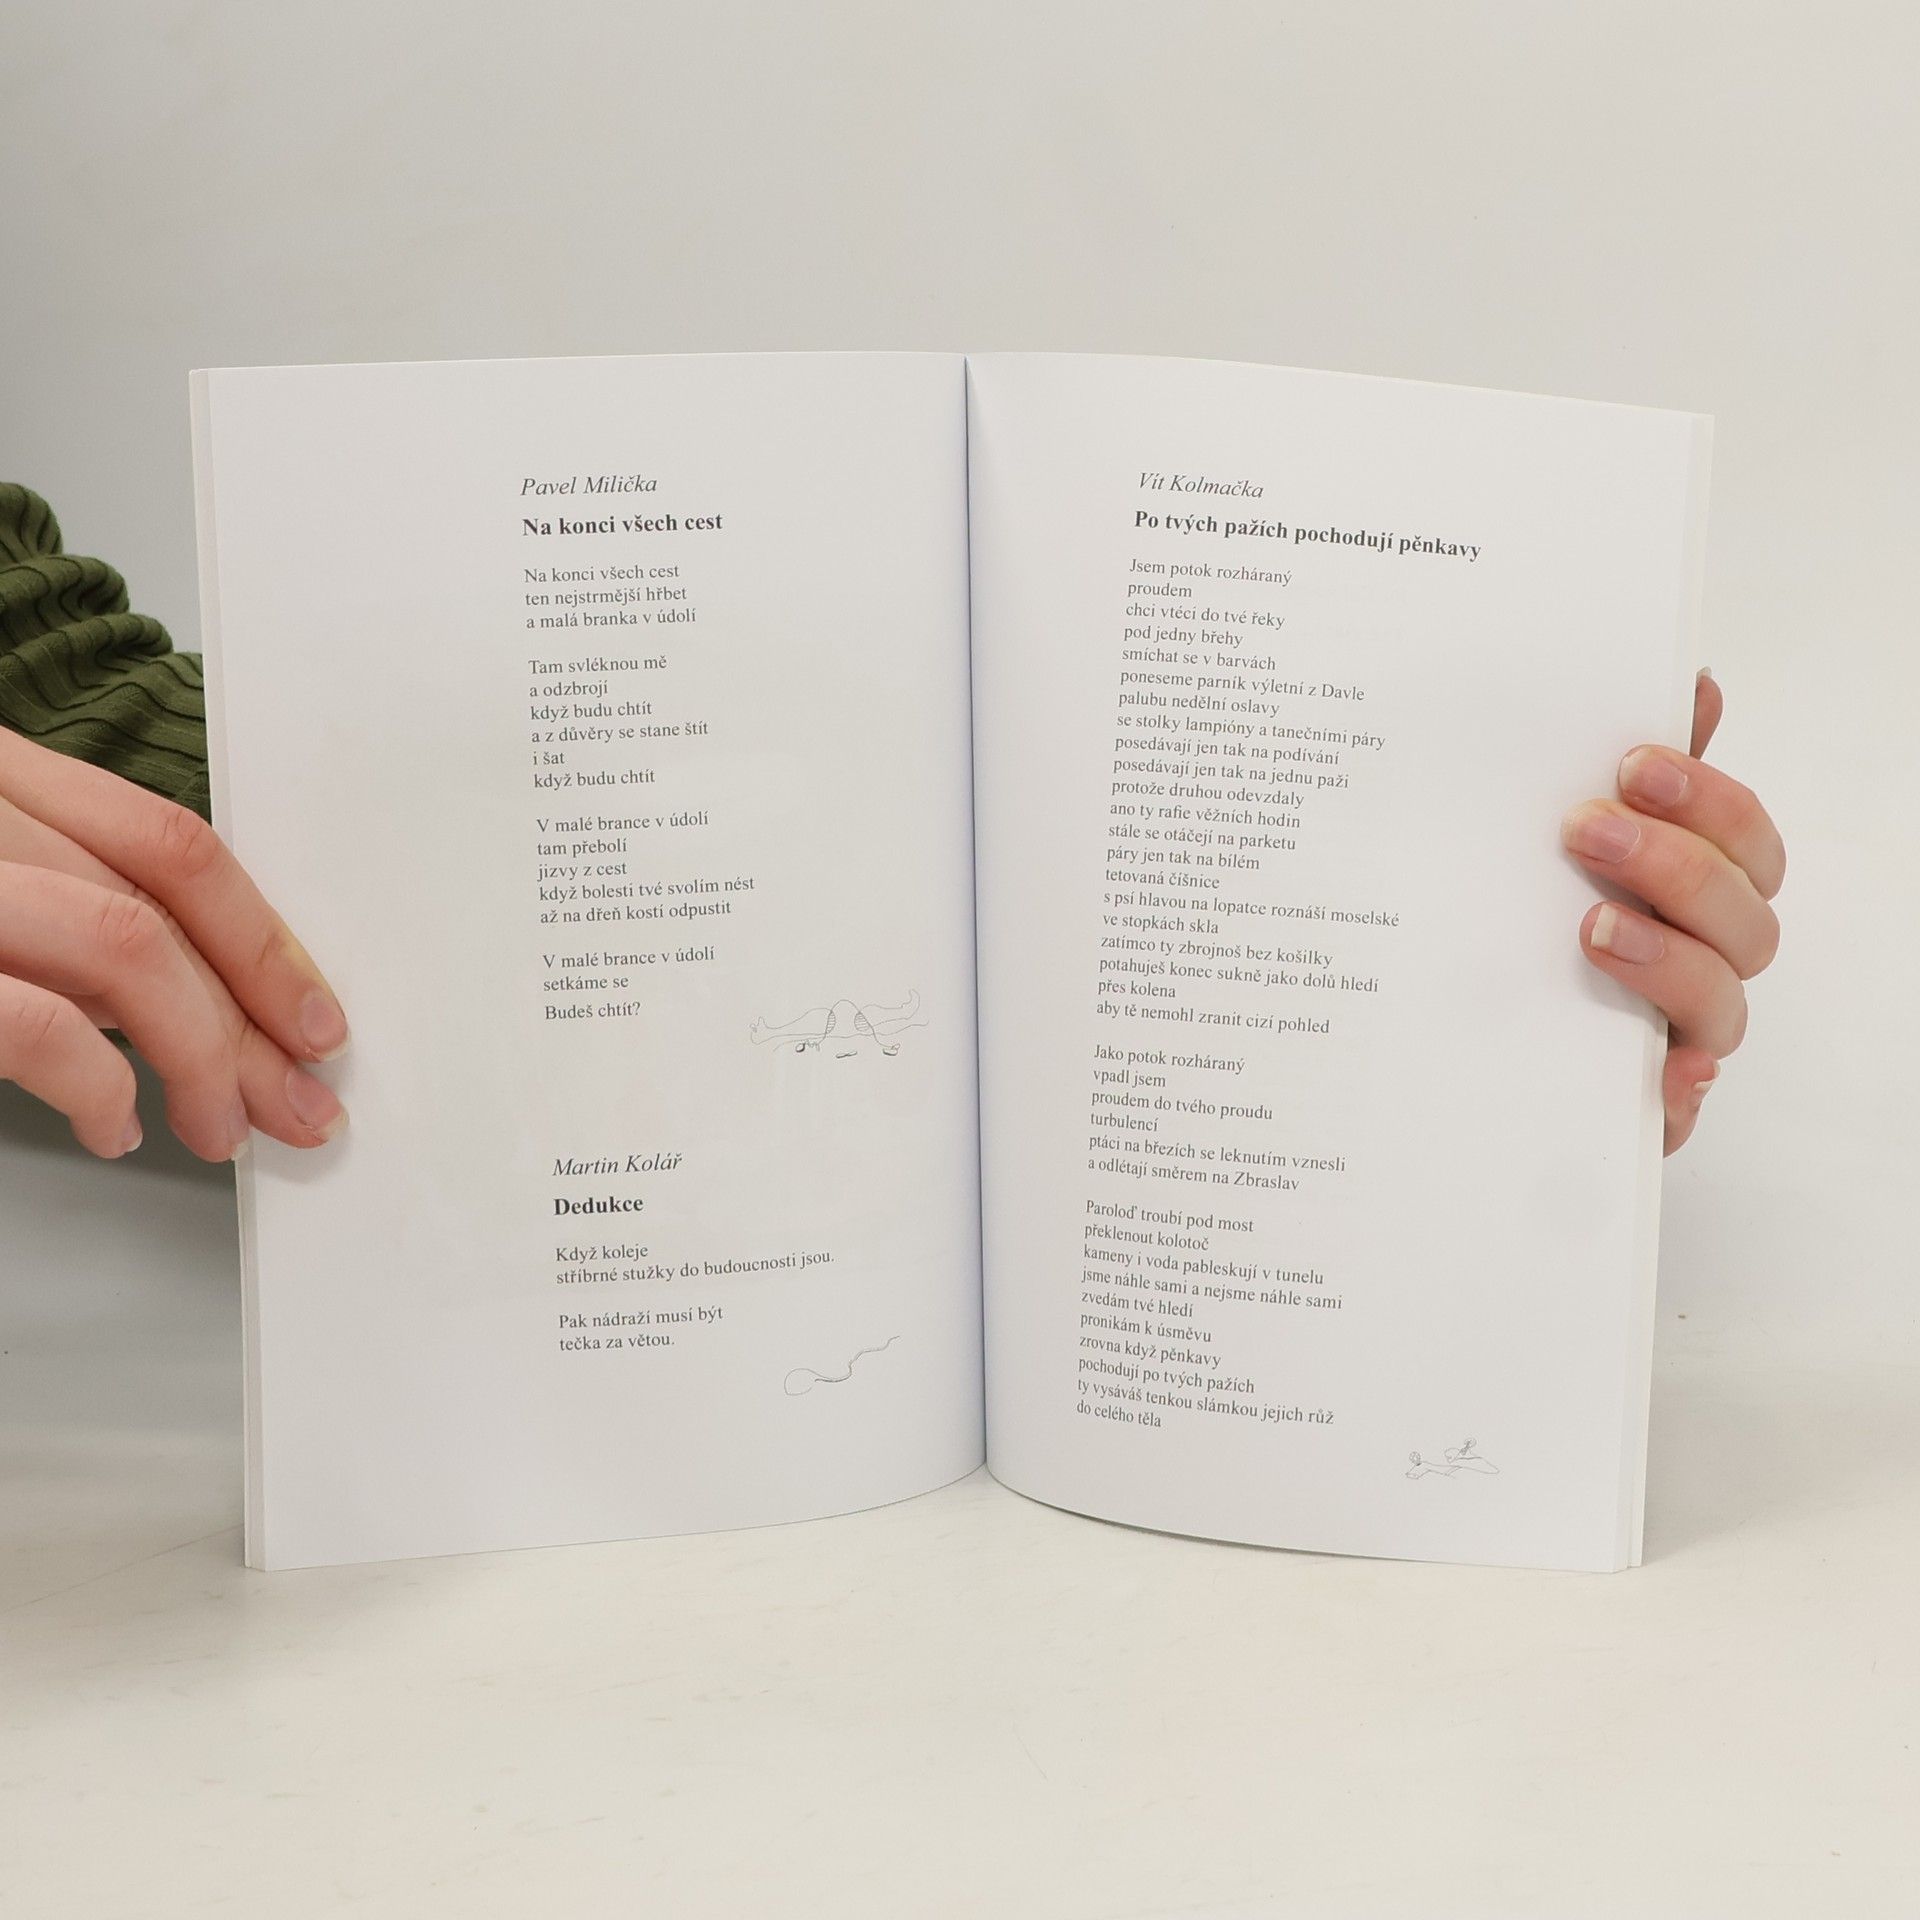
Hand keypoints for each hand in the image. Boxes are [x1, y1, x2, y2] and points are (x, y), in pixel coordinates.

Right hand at [0, 731, 346, 1159]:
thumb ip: (80, 919)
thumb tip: (212, 1003)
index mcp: (0, 774)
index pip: (168, 842)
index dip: (262, 938)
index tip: (316, 1017)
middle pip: (164, 903)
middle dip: (254, 1018)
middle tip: (300, 1103)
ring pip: (128, 949)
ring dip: (203, 1056)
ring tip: (219, 1128)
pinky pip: (45, 1027)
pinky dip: (99, 1087)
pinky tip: (115, 1125)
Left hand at [1561, 671, 1782, 1153]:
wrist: (1447, 1050)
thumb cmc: (1525, 926)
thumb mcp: (1554, 844)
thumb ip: (1623, 776)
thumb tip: (1693, 684)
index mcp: (1696, 890)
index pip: (1745, 838)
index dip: (1707, 797)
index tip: (1632, 761)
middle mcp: (1700, 960)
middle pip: (1744, 918)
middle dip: (1674, 864)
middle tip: (1585, 828)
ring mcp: (1674, 1036)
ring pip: (1721, 1005)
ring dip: (1668, 959)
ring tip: (1592, 930)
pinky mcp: (1637, 1109)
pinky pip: (1675, 1111)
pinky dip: (1677, 1090)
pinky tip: (1662, 1069)